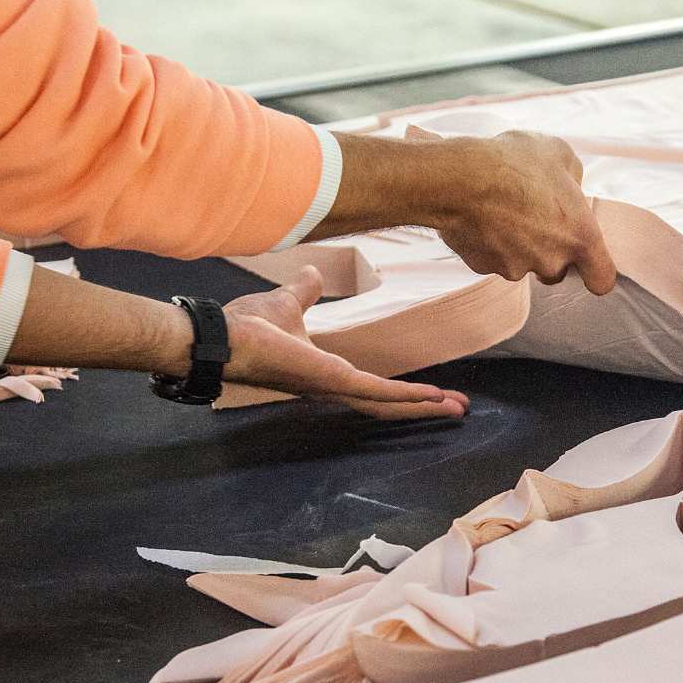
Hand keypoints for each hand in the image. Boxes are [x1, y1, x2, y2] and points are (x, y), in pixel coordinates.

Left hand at [223, 266, 470, 419]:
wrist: (224, 337)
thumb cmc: (247, 326)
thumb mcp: (288, 303)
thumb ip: (305, 291)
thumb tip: (311, 273)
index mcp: (326, 373)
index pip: (373, 388)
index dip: (402, 392)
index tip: (431, 392)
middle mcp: (334, 388)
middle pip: (388, 404)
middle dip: (423, 407)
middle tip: (457, 409)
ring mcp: (334, 387)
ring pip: (389, 404)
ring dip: (423, 407)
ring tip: (456, 408)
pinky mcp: (334, 381)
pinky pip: (378, 392)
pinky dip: (407, 396)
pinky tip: (434, 397)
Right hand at [436, 132, 617, 293]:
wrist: (461, 178)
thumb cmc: (515, 163)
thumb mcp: (559, 153)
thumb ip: (574, 178)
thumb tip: (569, 188)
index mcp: (581, 236)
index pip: (602, 279)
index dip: (596, 272)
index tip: (586, 262)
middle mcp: (552, 260)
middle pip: (558, 270)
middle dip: (549, 250)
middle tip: (534, 216)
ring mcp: (516, 268)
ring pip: (523, 264)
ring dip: (517, 244)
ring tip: (503, 207)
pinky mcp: (484, 267)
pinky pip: (493, 258)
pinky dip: (489, 243)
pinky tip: (482, 215)